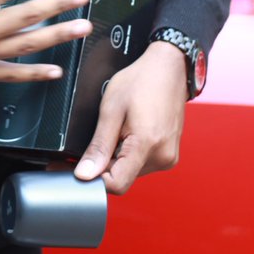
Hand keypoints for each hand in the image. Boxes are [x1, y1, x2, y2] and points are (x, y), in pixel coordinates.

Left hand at [74, 41, 188, 194]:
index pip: (117, 185)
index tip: (84, 163)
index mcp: (148, 145)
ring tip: (121, 128)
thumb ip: (99, 145)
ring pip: (131, 171)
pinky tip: (130, 131)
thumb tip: (85, 174)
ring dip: (119, 157)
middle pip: (123, 177)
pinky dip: (130, 153)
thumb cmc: (141, 81)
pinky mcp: (170, 155)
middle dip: (106, 163)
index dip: (95, 177)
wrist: (168, 69)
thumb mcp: (111, 110)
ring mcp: (169, 157)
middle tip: (103, 135)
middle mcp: (163, 157)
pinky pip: (142, 163)